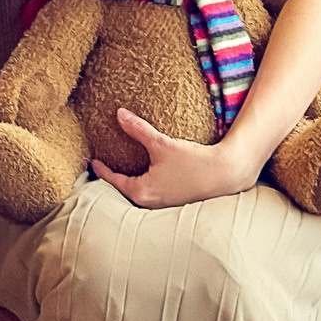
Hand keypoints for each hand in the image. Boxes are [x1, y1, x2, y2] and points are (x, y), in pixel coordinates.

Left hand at [92, 109, 253, 208]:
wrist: (226, 174)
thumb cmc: (193, 163)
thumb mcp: (162, 144)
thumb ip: (139, 130)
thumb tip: (119, 114)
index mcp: (141, 192)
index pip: (113, 181)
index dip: (101, 170)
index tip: (94, 161)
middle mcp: (150, 203)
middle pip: (123, 191)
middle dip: (114, 180)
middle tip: (105, 167)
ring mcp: (163, 206)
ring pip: (139, 194)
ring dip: (130, 183)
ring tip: (124, 171)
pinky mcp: (175, 203)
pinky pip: (152, 195)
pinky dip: (145, 185)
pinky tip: (150, 176)